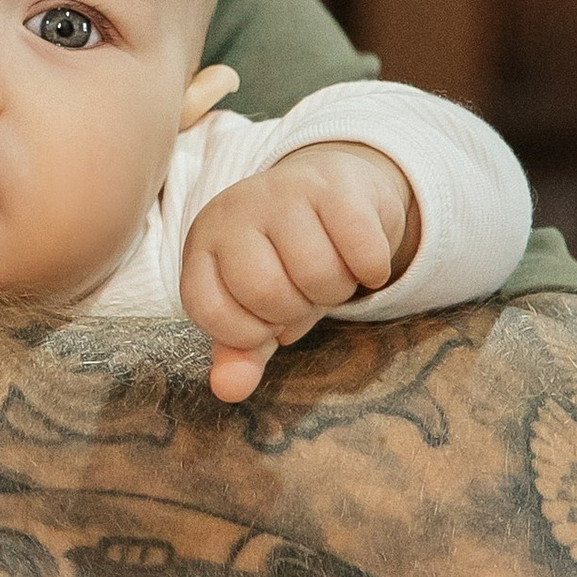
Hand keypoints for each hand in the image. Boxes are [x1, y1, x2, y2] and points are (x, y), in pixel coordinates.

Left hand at [180, 138, 417, 401]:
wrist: (334, 191)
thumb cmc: (287, 259)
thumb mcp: (256, 306)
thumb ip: (240, 351)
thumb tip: (228, 390)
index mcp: (204, 243)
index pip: (208, 308)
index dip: (246, 331)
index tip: (267, 319)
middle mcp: (236, 210)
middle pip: (265, 292)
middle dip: (296, 309)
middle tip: (304, 293)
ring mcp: (284, 192)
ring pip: (316, 272)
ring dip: (336, 290)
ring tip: (332, 274)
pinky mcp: (337, 186)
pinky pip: (360, 248)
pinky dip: (372, 270)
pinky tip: (367, 265)